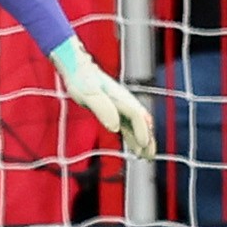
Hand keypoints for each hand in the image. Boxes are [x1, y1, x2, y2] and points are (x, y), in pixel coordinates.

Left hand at [51, 39, 155, 159]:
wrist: (77, 68)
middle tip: (149, 157)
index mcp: (120, 98)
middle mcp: (124, 102)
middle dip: (147, 139)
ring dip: (142, 141)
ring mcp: (120, 106)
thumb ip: (102, 109)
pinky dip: (133, 137)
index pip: (136, 116)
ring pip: (136, 126)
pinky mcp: (114, 110)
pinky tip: (134, 147)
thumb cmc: (81, 80)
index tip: (143, 145)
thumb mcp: (89, 95)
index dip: (141, 131)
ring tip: (146, 157)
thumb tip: (115, 127)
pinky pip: (128, 126)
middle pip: (141, 122)